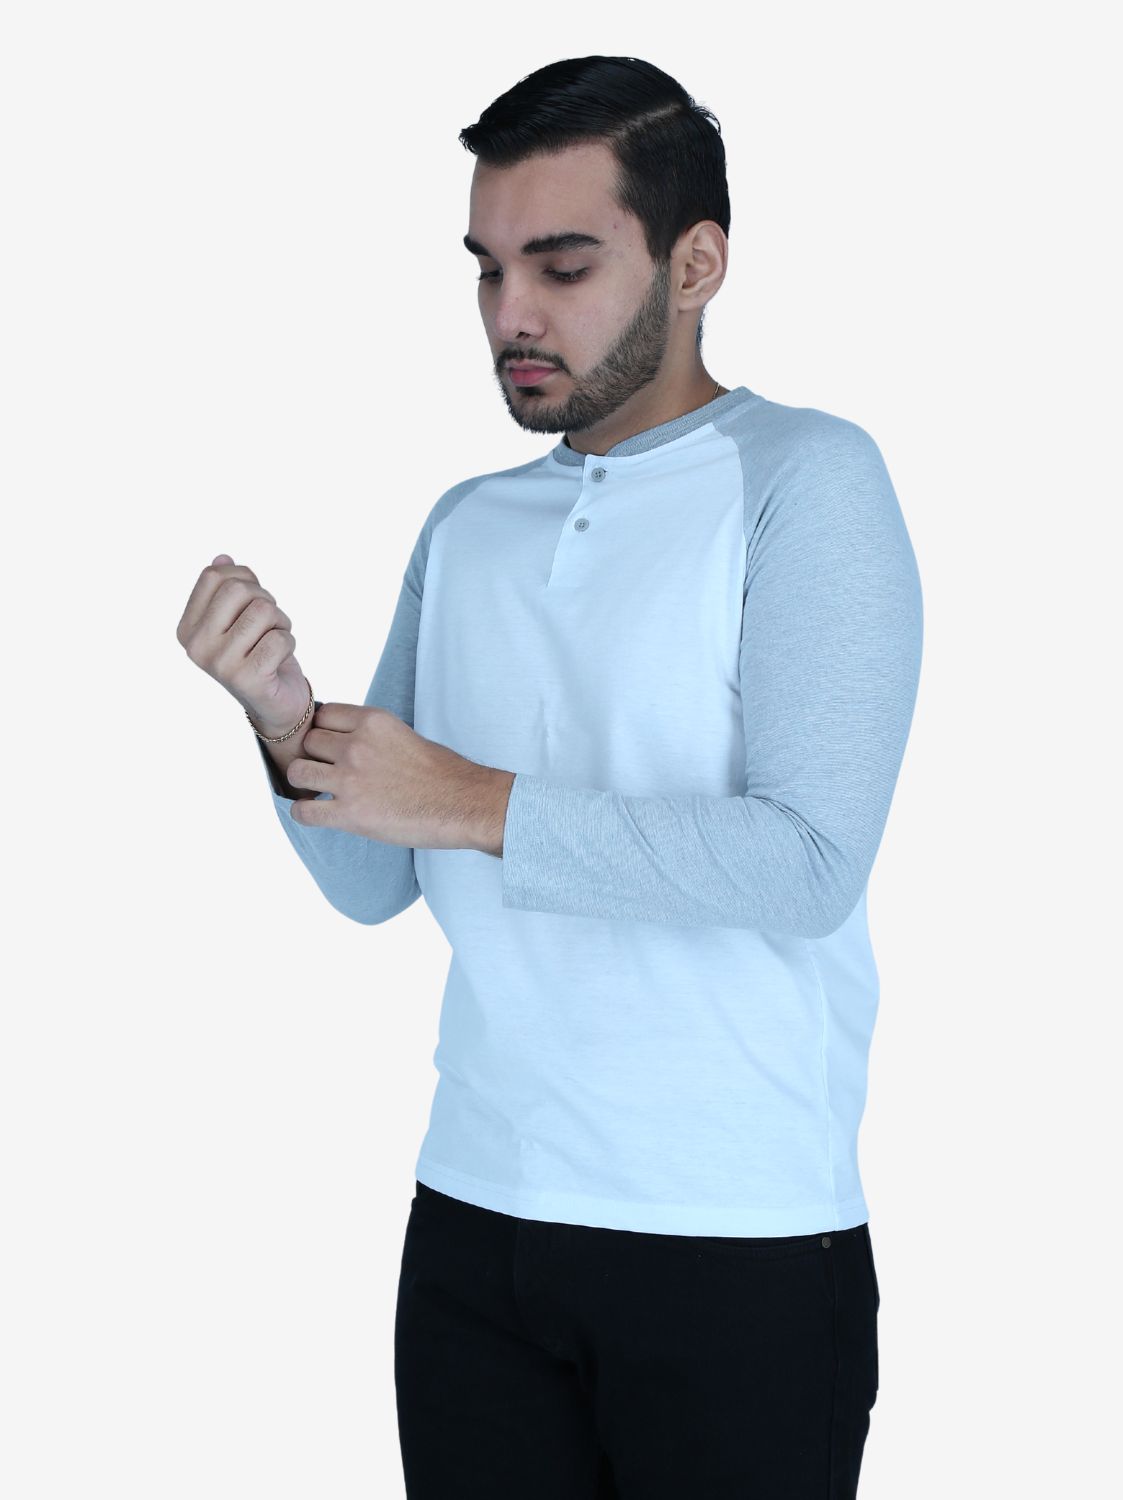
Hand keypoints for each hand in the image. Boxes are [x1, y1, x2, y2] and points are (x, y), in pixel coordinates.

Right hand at [176, 553, 310, 730]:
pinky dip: (289, 643)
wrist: (275, 704)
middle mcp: (197, 646)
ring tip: (273, 641)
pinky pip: (279, 638)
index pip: (214, 575)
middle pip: (239, 589)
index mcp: (188, 628)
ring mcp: (219, 664)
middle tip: (268, 624)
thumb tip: (222, 559)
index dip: (245, 578)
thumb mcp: (240, 618)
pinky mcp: (246, 679)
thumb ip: (228, 588)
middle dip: (265, 600)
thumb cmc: (259, 654)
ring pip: (263, 611)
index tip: (252, 601)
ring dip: (280, 622)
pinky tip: (279, 660)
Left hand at [285, 701, 508, 850]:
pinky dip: (304, 813)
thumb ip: (371, 734)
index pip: (323, 714)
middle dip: (315, 755)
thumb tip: (346, 739)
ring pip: (297, 771)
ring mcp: (350, 779)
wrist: (463, 804)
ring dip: (305, 781)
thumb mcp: (403, 734)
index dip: (323, 730)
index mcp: (372, 722)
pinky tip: (317, 813)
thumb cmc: (442, 773)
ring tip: (318, 790)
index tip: (330, 744)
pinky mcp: (350, 813)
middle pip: (308, 741)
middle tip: (327, 770)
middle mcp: (357, 746)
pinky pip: (303, 811)